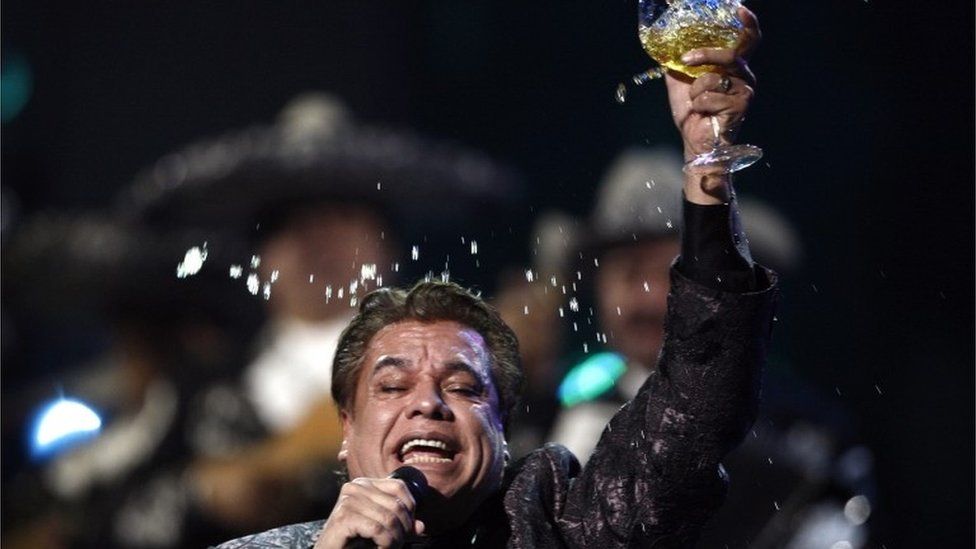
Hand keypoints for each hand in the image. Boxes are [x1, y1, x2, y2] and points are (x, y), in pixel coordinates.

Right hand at [314, 477, 423, 548]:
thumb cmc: (353, 541)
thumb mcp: (380, 528)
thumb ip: (400, 524)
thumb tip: (421, 526)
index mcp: (365, 483)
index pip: (400, 487)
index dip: (410, 509)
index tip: (408, 528)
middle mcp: (355, 487)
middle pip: (396, 505)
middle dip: (403, 529)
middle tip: (398, 544)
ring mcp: (348, 500)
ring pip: (389, 518)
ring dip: (394, 539)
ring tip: (389, 547)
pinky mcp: (344, 516)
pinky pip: (377, 529)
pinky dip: (384, 543)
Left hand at [664, 6, 760, 202]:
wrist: (693, 140)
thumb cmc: (691, 112)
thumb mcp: (680, 82)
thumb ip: (680, 63)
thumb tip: (667, 46)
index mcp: (732, 66)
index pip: (747, 40)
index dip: (747, 23)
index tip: (738, 10)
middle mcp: (744, 75)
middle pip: (728, 54)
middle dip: (705, 55)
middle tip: (687, 61)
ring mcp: (745, 90)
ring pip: (713, 79)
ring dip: (696, 92)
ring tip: (698, 104)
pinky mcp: (740, 105)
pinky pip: (710, 96)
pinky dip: (699, 106)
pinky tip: (704, 114)